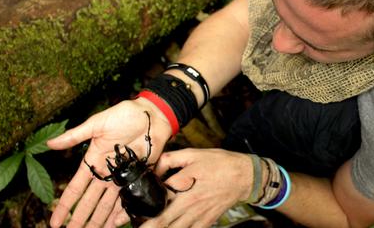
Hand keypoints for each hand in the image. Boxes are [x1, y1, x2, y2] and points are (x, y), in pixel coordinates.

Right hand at [47, 98, 172, 227]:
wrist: (152, 115)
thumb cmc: (124, 115)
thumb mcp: (96, 123)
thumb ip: (75, 136)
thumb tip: (50, 143)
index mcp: (93, 160)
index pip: (75, 188)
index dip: (65, 206)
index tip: (54, 222)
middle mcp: (106, 173)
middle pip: (90, 202)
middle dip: (80, 219)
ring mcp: (122, 177)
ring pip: (107, 205)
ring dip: (99, 220)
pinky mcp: (137, 176)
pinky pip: (128, 198)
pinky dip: (122, 213)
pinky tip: (114, 225)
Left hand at [111, 148, 253, 227]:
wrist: (246, 176)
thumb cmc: (220, 163)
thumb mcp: (195, 153)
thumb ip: (171, 159)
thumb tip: (154, 167)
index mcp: (186, 183)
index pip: (160, 196)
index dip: (143, 203)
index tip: (128, 209)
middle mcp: (191, 202)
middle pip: (164, 220)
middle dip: (147, 226)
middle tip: (134, 227)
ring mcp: (200, 214)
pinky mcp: (207, 221)